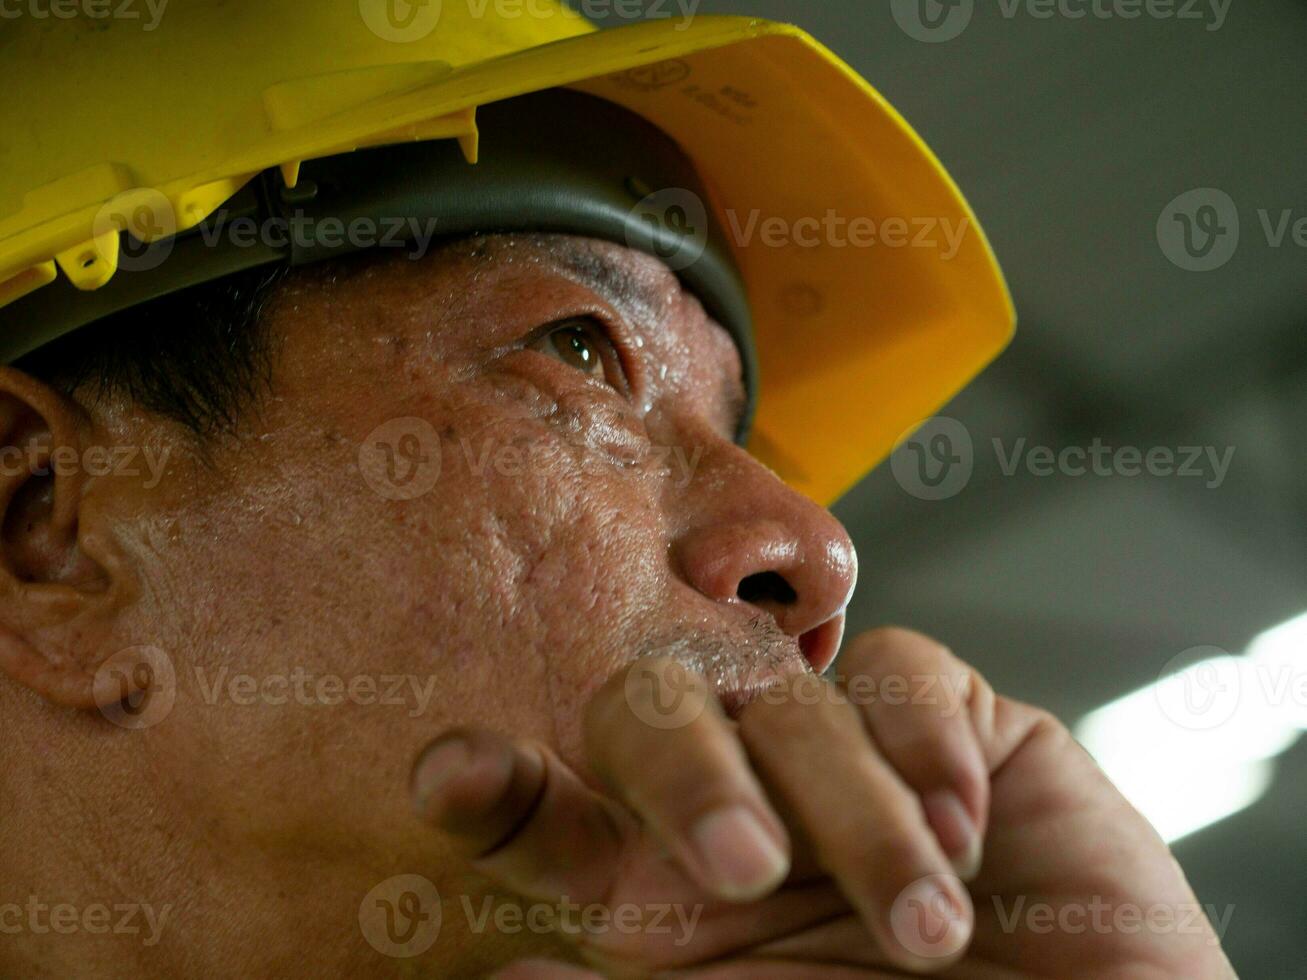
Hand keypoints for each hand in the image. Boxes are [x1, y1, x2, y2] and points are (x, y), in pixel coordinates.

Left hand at [410, 628, 1235, 977]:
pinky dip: (928, 750)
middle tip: (744, 869)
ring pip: (787, 700)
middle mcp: (739, 803)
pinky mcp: (947, 719)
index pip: (548, 812)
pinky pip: (904, 672)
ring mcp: (839, 751)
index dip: (495, 785)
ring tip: (925, 931)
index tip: (450, 779)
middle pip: (648, 713)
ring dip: (856, 819)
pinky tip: (969, 834)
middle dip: (684, 774)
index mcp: (667, 893)